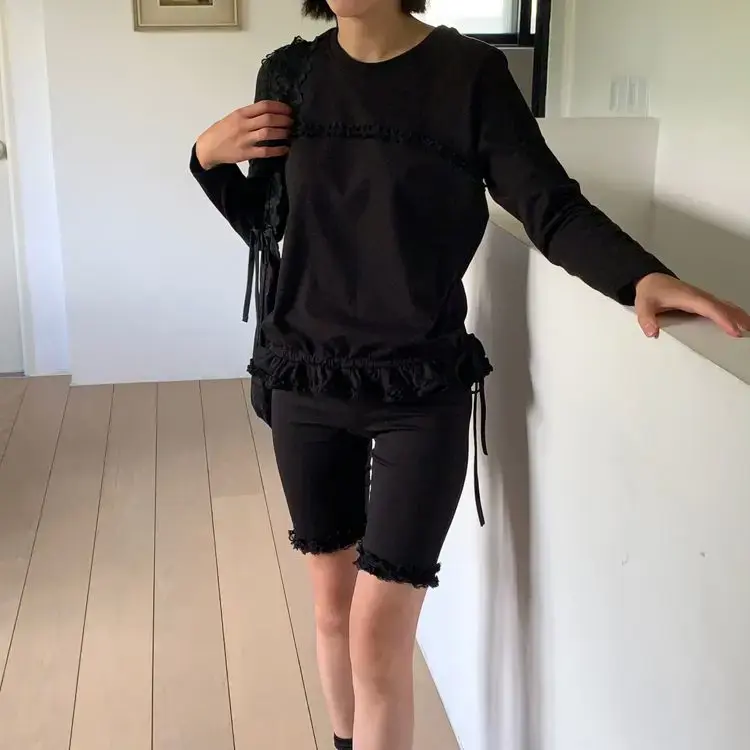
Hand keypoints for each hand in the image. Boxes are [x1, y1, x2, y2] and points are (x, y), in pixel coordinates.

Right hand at [195, 100, 292, 169]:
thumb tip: (269, 113)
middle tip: (291, 122)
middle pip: (268, 119)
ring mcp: (244, 139)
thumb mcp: (232, 118)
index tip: (288, 109)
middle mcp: (243, 125)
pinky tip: (285, 149)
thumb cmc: (221, 132)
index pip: (263, 106)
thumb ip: (249, 115)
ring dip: (282, 132)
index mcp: (240, 114)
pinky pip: (265, 151)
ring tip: (289, 133)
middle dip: (283, 119)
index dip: (279, 107)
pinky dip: (278, 150)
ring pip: (268, 133)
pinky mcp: (246, 153)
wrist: (208, 148)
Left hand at [635, 273, 749, 337]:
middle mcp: (699, 297)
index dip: (723, 319)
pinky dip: (732, 313)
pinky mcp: (702, 301)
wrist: (650, 280)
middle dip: (738, 319)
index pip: (710, 308)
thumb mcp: (643, 305)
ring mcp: (702, 298)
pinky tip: (739, 321)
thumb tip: (652, 333)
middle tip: (748, 332)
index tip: (734, 331)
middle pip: (724, 307)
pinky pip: (721, 307)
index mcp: (689, 298)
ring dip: (739, 316)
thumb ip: (646, 318)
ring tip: (749, 328)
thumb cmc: (650, 291)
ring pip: (725, 306)